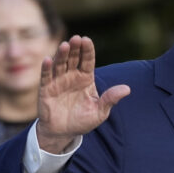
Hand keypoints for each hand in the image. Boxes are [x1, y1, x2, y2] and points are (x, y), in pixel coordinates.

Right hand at [37, 35, 129, 153]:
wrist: (63, 133)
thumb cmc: (82, 121)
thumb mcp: (100, 112)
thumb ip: (110, 99)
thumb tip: (127, 89)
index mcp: (86, 78)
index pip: (88, 60)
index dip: (87, 50)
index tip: (87, 40)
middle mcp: (72, 76)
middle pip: (73, 58)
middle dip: (75, 48)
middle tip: (76, 39)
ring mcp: (58, 81)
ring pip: (60, 64)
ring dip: (61, 55)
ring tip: (65, 46)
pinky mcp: (46, 89)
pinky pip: (46, 76)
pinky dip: (46, 68)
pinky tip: (48, 59)